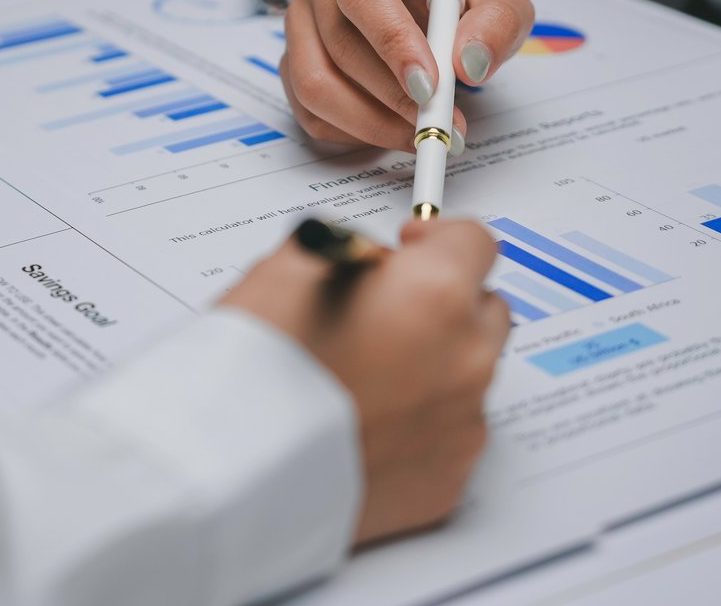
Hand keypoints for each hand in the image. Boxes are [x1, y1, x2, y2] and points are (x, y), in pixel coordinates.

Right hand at [220, 218, 509, 544]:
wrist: (238, 471)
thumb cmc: (258, 370)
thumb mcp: (288, 268)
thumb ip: (349, 252)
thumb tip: (368, 261)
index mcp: (434, 294)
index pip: (473, 242)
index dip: (436, 240)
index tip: (410, 250)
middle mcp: (464, 359)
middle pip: (483, 310)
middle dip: (444, 305)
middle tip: (385, 315)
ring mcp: (461, 425)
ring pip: (467, 377)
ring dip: (432, 368)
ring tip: (364, 379)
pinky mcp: (447, 481)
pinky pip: (446, 437)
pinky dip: (417, 426)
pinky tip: (365, 424)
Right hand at [282, 0, 534, 150]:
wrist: (425, 7)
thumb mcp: (496, 1)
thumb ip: (496, 23)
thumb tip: (468, 62)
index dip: (392, 41)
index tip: (430, 85)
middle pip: (338, 42)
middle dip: (391, 95)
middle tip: (438, 122)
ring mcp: (299, 20)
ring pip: (314, 83)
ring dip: (370, 122)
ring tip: (418, 133)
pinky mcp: (291, 61)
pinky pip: (309, 111)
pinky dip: (352, 133)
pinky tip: (389, 128)